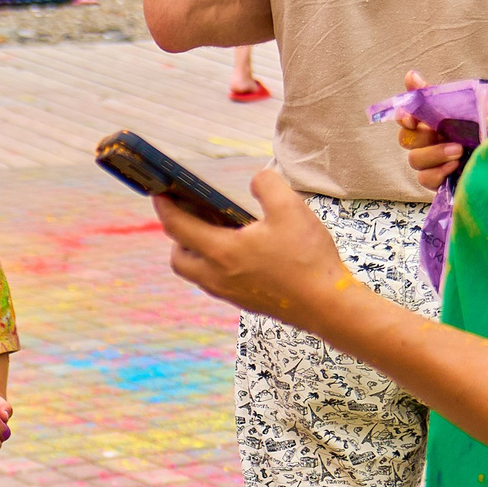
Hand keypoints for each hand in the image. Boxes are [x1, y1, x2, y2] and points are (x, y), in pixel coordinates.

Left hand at [154, 169, 355, 327]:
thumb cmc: (308, 259)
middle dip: (177, 236)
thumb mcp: (290, 208)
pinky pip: (215, 282)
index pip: (177, 227)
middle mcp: (218, 276)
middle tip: (191, 215)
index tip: (159, 193)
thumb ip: (266, 184)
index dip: (164, 207)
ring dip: (196, 252)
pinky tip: (240, 251)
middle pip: (179, 258)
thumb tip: (255, 180)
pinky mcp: (244, 302)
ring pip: (196, 273)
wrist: (328, 306)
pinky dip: (215, 265)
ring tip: (217, 231)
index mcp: (222, 252)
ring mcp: (230, 293)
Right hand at [393, 69, 487, 190]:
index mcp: (436, 119)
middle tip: (448, 136)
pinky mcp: (442, 181)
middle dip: (423, 138)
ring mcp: (436, 161)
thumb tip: (410, 75)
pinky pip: (425, 179)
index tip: (414, 119)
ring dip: (434, 156)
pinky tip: (455, 168)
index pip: (406, 118)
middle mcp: (432, 139)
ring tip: (459, 153)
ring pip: (414, 161)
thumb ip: (436, 95)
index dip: (404, 118)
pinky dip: (437, 174)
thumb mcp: (468, 106)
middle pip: (406, 140)